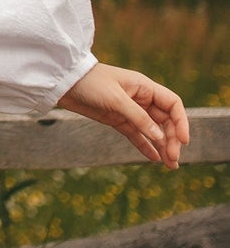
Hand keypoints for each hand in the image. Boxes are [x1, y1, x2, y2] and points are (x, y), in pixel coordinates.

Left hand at [57, 63, 189, 168]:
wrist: (63, 82)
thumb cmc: (90, 83)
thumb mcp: (115, 99)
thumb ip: (138, 117)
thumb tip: (159, 136)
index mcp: (144, 87)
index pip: (172, 105)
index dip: (181, 122)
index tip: (183, 141)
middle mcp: (140, 98)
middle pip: (165, 121)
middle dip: (172, 139)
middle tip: (174, 159)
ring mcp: (128, 110)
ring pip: (151, 130)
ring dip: (162, 146)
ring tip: (170, 165)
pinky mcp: (116, 119)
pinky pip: (135, 134)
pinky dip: (145, 146)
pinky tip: (154, 158)